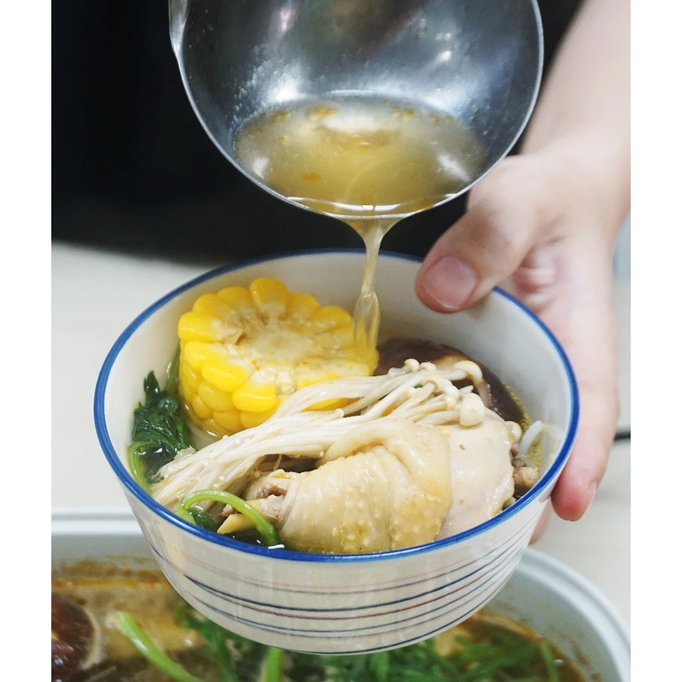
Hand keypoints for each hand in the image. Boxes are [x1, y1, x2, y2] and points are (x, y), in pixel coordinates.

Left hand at [416, 138, 623, 522]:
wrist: (542, 199)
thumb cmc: (546, 200)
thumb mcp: (522, 202)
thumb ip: (492, 238)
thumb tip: (446, 293)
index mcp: (575, 334)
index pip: (589, 404)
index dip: (579, 458)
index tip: (563, 506)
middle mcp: (548, 361)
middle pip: (544, 438)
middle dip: (520, 491)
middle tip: (479, 536)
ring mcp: (514, 365)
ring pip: (504, 430)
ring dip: (480, 472)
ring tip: (438, 516)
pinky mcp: (484, 360)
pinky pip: (468, 403)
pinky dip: (447, 431)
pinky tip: (410, 452)